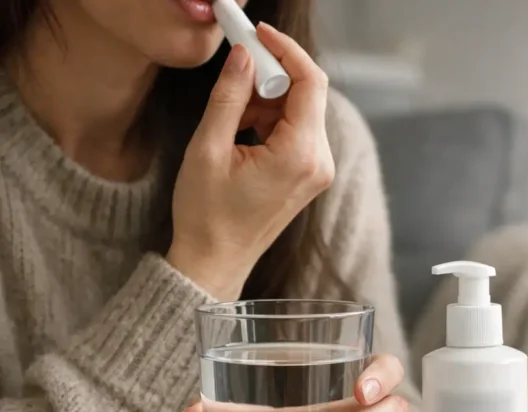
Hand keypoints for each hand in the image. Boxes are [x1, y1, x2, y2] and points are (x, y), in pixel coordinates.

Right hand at [166, 23, 334, 299]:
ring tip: (230, 117)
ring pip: (300, 110)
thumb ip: (229, 96)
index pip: (311, 83)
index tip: (258, 33)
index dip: (285, 50)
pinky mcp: (308, 174)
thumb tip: (244, 56)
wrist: (214, 261)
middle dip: (272, 75)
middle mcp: (319, 162)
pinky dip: (270, 119)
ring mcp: (317, 170)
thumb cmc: (207, 215)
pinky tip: (241, 130)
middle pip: (308, 94)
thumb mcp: (208, 148)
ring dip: (267, 99)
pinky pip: (296, 130)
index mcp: (301, 155)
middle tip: (235, 69)